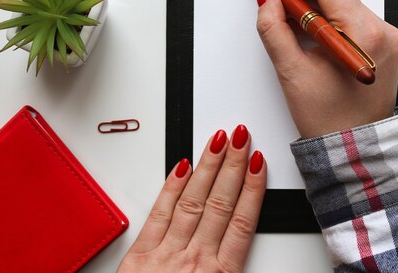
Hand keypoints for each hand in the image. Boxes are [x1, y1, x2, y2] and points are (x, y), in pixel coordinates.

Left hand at [117, 126, 265, 272]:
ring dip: (207, 167)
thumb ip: (228, 271)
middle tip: (241, 137)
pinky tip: (181, 167)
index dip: (252, 188)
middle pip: (220, 203)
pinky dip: (171, 189)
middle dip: (232, 165)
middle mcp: (195, 260)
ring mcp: (166, 255)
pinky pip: (158, 215)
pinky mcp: (140, 256)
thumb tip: (239, 241)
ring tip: (217, 141)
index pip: (242, 222)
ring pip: (193, 202)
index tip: (257, 162)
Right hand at [255, 0, 397, 137]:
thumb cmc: (330, 121)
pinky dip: (326, 17)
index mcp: (366, 36)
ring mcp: (387, 39)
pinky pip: (351, 19)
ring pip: (342, 4)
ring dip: (312, 3)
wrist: (356, 150)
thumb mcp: (292, 72)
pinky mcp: (383, 46)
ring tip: (283, 6)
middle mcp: (384, 32)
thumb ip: (274, 28)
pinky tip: (306, 22)